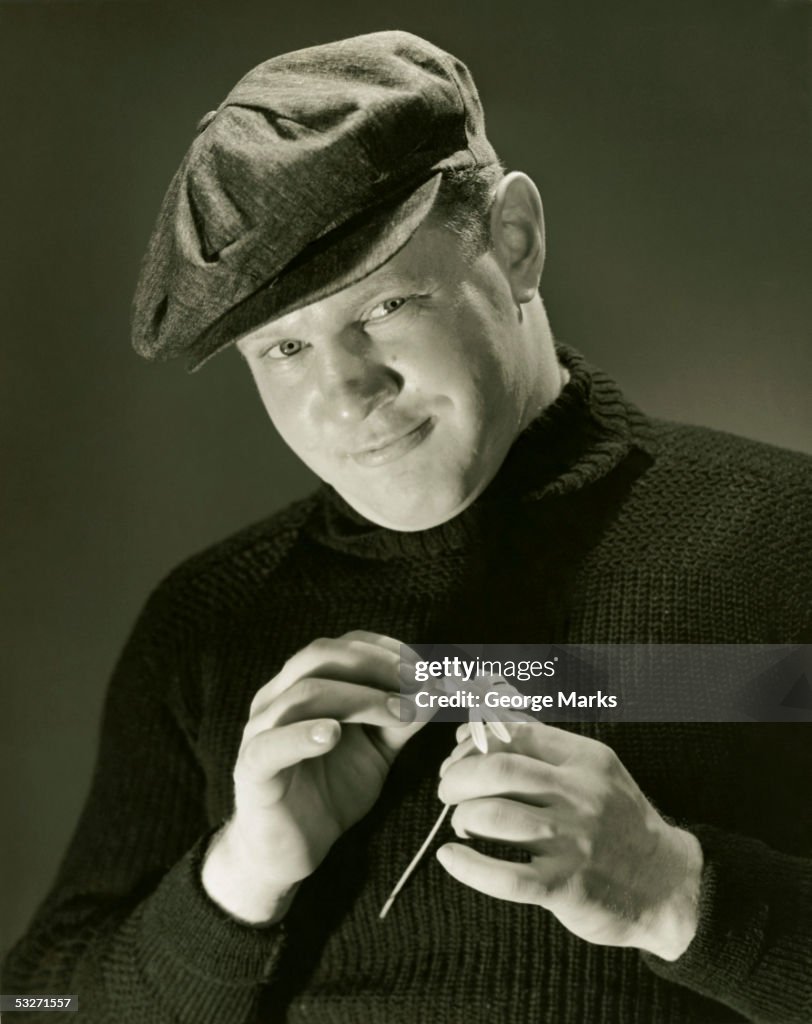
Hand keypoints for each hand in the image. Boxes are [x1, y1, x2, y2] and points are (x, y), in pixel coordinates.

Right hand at [202, 631, 423, 922]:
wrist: (286, 852)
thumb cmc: (329, 793)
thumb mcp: (376, 752)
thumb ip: (400, 722)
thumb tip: (436, 692)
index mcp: (303, 684)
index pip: (341, 646)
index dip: (384, 649)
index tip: (425, 666)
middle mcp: (277, 697)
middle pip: (321, 656)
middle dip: (376, 665)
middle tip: (418, 684)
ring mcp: (260, 729)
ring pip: (304, 693)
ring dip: (359, 698)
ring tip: (397, 711)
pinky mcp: (252, 768)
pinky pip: (273, 743)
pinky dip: (304, 733)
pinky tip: (333, 734)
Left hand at [436, 722, 702, 959]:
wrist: (670, 885)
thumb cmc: (619, 823)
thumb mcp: (595, 772)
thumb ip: (545, 749)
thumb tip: (479, 729)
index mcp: (585, 760)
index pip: (516, 733)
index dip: (475, 740)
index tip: (458, 754)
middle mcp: (580, 795)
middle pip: (499, 771)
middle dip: (458, 777)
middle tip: (447, 790)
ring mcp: (574, 841)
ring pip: (496, 816)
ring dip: (463, 816)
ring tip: (461, 823)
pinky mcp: (566, 886)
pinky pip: (504, 876)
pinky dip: (467, 866)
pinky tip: (451, 858)